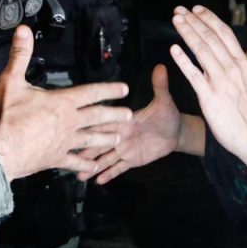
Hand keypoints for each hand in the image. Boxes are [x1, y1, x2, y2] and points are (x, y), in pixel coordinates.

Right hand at [0, 26, 131, 180]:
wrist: (0, 150)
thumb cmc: (7, 116)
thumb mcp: (11, 80)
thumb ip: (20, 55)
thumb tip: (23, 31)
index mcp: (62, 102)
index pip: (91, 92)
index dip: (109, 89)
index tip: (124, 89)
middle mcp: (69, 122)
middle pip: (97, 117)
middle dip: (114, 115)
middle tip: (129, 115)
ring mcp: (64, 142)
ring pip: (91, 140)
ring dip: (105, 138)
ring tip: (118, 138)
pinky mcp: (55, 159)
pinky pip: (74, 162)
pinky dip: (85, 165)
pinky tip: (93, 167)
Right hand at [78, 64, 182, 183]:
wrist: (177, 133)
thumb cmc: (168, 115)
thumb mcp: (164, 101)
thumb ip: (159, 85)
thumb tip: (161, 67)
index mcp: (124, 121)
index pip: (104, 124)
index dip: (90, 128)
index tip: (75, 130)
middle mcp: (120, 135)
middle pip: (99, 143)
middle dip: (85, 150)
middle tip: (69, 157)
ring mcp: (124, 149)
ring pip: (105, 158)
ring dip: (92, 166)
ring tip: (79, 175)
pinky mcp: (132, 160)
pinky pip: (118, 168)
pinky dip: (109, 174)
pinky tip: (98, 181)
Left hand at [168, 5, 246, 161]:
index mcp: (243, 63)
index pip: (224, 33)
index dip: (209, 19)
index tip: (196, 9)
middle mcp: (232, 67)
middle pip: (210, 37)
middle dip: (193, 21)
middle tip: (179, 10)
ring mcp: (220, 80)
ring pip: (201, 50)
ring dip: (187, 33)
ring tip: (175, 21)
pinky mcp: (209, 95)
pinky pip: (193, 74)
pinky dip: (183, 60)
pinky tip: (173, 49)